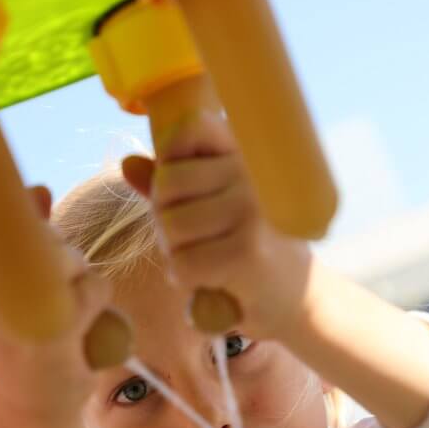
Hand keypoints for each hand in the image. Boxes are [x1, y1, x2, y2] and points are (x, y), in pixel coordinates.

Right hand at [0, 184, 110, 422]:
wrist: (33, 409)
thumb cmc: (17, 338)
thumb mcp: (1, 286)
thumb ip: (16, 235)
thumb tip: (39, 190)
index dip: (4, 202)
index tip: (26, 213)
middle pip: (30, 226)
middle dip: (54, 246)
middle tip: (50, 283)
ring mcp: (11, 312)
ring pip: (66, 253)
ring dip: (77, 273)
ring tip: (63, 309)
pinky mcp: (53, 331)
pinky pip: (93, 284)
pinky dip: (98, 300)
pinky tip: (82, 328)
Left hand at [121, 111, 312, 340]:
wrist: (301, 299)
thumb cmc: (251, 251)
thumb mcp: (214, 209)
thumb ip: (173, 186)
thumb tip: (128, 163)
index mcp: (243, 155)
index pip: (190, 128)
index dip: (169, 160)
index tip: (181, 193)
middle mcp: (250, 174)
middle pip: (167, 184)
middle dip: (165, 221)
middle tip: (191, 241)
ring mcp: (251, 210)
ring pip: (172, 226)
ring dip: (175, 254)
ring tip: (202, 261)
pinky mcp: (248, 250)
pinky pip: (183, 263)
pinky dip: (185, 280)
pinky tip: (208, 281)